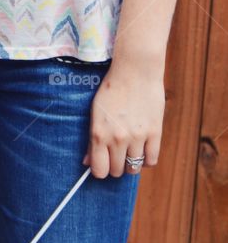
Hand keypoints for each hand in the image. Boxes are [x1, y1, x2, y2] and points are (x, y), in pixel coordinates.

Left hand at [82, 64, 164, 178]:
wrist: (135, 71)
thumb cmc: (111, 89)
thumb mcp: (95, 112)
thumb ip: (92, 139)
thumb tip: (87, 162)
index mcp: (99, 133)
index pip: (99, 170)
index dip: (100, 170)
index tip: (102, 164)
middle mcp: (117, 138)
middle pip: (116, 171)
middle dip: (115, 166)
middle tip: (116, 154)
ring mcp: (137, 137)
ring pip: (134, 168)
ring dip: (130, 163)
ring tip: (129, 150)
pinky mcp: (155, 133)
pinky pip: (151, 160)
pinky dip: (147, 159)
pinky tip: (142, 149)